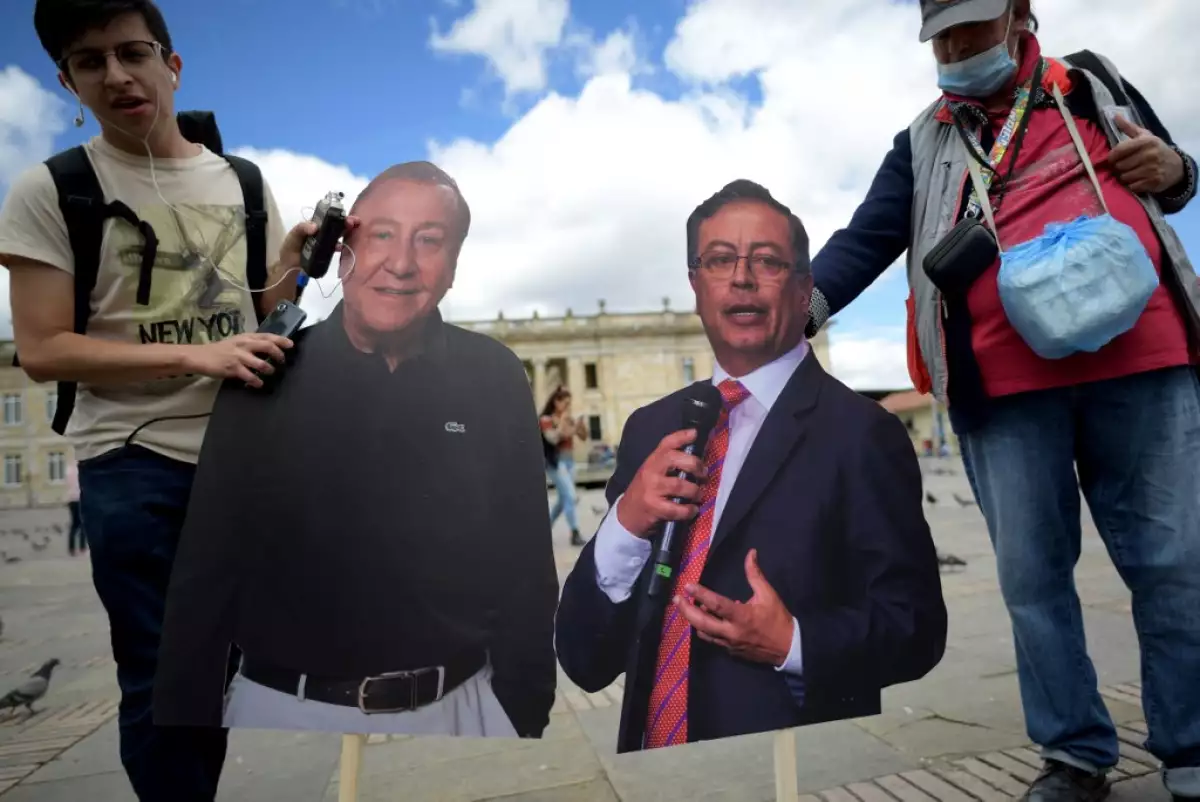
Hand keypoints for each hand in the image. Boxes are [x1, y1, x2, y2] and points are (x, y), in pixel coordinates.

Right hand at [183, 333, 293, 388]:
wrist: (201, 356)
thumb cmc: (221, 350)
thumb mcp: (237, 342)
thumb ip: (252, 344)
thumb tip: (271, 348)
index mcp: (246, 337)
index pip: (267, 336)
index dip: (281, 340)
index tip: (291, 345)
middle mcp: (244, 344)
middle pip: (268, 346)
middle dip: (279, 355)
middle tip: (282, 361)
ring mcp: (239, 356)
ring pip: (261, 363)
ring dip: (269, 370)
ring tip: (270, 373)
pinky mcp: (233, 368)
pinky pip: (250, 376)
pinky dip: (257, 381)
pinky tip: (259, 383)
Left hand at [276, 215, 361, 276]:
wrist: (290, 266)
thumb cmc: (290, 247)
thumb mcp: (293, 235)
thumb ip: (302, 228)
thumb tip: (315, 227)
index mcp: (314, 224)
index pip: (327, 216)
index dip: (336, 213)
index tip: (343, 213)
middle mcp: (322, 232)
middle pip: (336, 225)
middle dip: (345, 222)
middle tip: (354, 221)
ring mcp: (325, 242)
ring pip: (337, 235)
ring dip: (346, 232)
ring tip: (352, 229)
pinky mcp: (327, 253)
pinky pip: (335, 248)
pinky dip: (340, 246)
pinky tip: (341, 246)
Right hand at [614, 429, 705, 536]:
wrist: (626, 514)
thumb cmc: (645, 492)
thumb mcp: (652, 473)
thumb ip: (668, 464)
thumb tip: (697, 460)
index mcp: (652, 461)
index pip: (666, 443)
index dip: (681, 436)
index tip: (695, 433)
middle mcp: (650, 471)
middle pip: (674, 459)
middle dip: (695, 465)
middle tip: (704, 475)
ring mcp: (651, 489)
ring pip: (679, 485)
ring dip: (695, 491)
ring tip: (699, 495)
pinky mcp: (653, 507)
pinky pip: (677, 508)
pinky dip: (689, 510)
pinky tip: (692, 510)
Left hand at [676, 549, 793, 666]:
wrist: (789, 647)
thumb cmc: (778, 619)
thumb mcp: (768, 594)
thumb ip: (755, 574)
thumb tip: (750, 553)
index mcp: (741, 616)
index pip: (716, 604)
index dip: (700, 594)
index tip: (687, 586)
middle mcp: (732, 632)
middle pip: (702, 623)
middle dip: (687, 611)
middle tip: (677, 599)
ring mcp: (730, 644)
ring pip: (704, 633)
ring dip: (695, 621)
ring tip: (690, 608)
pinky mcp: (731, 651)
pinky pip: (713, 640)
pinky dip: (706, 630)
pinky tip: (706, 621)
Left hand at [1102, 116, 1184, 193]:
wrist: (1176, 166)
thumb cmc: (1155, 149)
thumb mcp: (1145, 136)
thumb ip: (1128, 127)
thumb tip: (1114, 115)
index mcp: (1146, 142)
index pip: (1118, 151)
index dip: (1112, 157)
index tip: (1113, 159)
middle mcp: (1149, 155)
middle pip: (1119, 166)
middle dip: (1118, 167)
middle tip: (1124, 166)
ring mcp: (1152, 169)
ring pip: (1124, 177)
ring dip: (1124, 177)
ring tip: (1131, 173)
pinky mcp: (1153, 182)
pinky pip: (1132, 187)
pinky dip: (1132, 185)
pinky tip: (1137, 180)